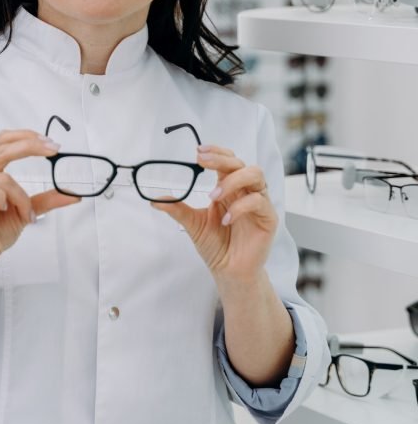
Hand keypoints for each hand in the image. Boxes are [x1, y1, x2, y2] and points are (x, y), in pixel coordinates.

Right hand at [0, 130, 80, 284]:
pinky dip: (3, 199)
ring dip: (20, 195)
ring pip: (2, 176)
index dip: (27, 137)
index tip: (53, 145)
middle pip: (1, 146)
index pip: (4, 141)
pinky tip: (3, 210)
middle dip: (30, 146)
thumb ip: (46, 200)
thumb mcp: (26, 213)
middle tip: (54, 150)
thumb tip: (73, 194)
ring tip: (25, 213)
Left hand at [150, 145, 277, 285]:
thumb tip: (155, 200)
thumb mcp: (193, 223)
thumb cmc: (216, 245)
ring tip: (213, 196)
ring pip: (255, 175)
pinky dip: (240, 207)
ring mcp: (258, 203)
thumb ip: (178, 209)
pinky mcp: (268, 218)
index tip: (198, 152)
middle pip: (240, 163)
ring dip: (232, 181)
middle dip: (221, 159)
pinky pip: (258, 202)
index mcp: (229, 188)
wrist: (229, 271)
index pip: (228, 161)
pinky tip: (225, 219)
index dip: (216, 152)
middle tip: (202, 161)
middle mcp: (245, 191)